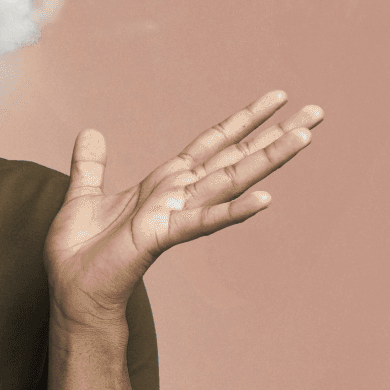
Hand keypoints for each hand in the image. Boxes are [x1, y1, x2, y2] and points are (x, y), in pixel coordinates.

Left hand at [44, 89, 322, 328]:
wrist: (72, 291)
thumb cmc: (80, 252)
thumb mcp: (83, 196)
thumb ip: (91, 165)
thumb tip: (90, 132)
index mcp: (164, 184)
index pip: (212, 144)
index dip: (243, 120)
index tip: (277, 98)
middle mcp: (178, 197)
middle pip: (235, 158)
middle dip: (275, 135)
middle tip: (317, 112)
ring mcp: (175, 216)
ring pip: (229, 181)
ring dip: (267, 160)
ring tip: (304, 138)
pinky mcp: (161, 236)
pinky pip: (202, 221)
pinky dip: (234, 210)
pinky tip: (266, 197)